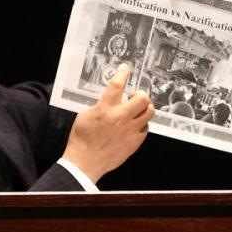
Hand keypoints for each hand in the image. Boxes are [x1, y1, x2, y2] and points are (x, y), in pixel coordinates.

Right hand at [63, 63, 154, 182]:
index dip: (122, 73)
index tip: (125, 68)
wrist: (85, 162)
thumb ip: (99, 106)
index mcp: (104, 109)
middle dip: (140, 94)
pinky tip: (133, 126)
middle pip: (143, 98)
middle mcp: (119, 118)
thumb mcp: (85, 115)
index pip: (117, 85)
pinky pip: (146, 128)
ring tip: (135, 111)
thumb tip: (108, 100)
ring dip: (143, 108)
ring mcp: (129, 131)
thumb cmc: (81, 139)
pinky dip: (141, 124)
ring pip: (149, 112)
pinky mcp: (134, 143)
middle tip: (133, 97)